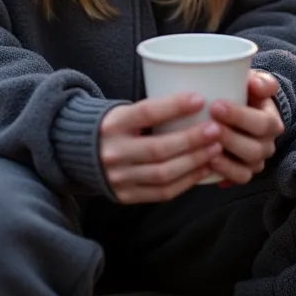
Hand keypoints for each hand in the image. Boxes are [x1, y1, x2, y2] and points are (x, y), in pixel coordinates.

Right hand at [99, 93, 223, 204]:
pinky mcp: (126, 196)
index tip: (199, 99)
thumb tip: (196, 103)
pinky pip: (162, 192)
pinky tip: (204, 169)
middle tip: (216, 130)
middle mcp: (114, 152)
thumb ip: (152, 111)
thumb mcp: (123, 112)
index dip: (174, 106)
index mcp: (113, 124)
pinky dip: (186, 181)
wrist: (80, 155)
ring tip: (215, 149)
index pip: (146, 113)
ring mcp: (119, 178)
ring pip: (163, 173)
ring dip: (194, 162)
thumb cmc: (115, 128)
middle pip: (159, 148)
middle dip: (192, 140)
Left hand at [207, 70, 284, 187]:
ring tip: (205, 149)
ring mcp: (255, 163)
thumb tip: (257, 85)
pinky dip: (223, 174)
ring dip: (225, 161)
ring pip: (246, 169)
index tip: (216, 105)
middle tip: (207, 126)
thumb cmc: (244, 93)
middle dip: (229, 138)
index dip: (239, 116)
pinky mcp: (242, 173)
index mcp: (271, 123)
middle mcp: (267, 146)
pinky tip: (206, 164)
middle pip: (254, 149)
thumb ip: (259, 80)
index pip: (262, 123)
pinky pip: (236, 180)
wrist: (240, 110)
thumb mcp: (253, 82)